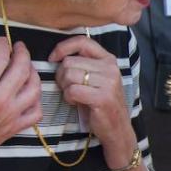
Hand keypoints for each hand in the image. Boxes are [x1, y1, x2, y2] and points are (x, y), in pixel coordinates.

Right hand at [0, 37, 41, 162]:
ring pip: (34, 89)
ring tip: (26, 66)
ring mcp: (9, 116)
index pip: (1, 57)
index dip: (3, 44)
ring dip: (33, 73)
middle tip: (19, 48)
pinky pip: (36, 112)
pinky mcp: (12, 129)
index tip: (2, 41)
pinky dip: (37, 100)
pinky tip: (28, 92)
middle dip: (22, 53)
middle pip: (23, 69)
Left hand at [51, 35, 137, 163]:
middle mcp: (110, 68)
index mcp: (109, 59)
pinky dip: (69, 98)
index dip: (63, 47)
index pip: (82, 41)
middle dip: (61, 76)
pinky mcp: (102, 97)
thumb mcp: (97, 79)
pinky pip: (72, 90)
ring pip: (69, 75)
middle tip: (68, 88)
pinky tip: (76, 103)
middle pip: (70, 61)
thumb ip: (84, 64)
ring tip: (74, 96)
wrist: (117, 129)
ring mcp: (108, 82)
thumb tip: (57, 57)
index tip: (53, 58)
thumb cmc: (101, 104)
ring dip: (65, 88)